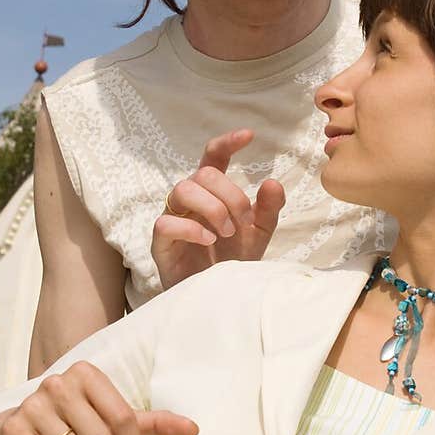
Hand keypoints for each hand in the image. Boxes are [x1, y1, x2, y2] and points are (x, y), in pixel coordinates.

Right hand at [152, 130, 285, 289]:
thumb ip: (268, 209)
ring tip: (227, 232)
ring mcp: (173, 218)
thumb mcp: (259, 233)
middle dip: (230, 195)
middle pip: (203, 174)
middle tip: (243, 222)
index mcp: (212, 192)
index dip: (226, 143)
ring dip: (212, 208)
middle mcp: (190, 200)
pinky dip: (191, 228)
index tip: (249, 136)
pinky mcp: (161, 242)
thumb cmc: (232, 260)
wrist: (217, 298)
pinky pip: (166, 222)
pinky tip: (208, 240)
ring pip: (182, 189)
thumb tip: (273, 182)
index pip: (213, 157)